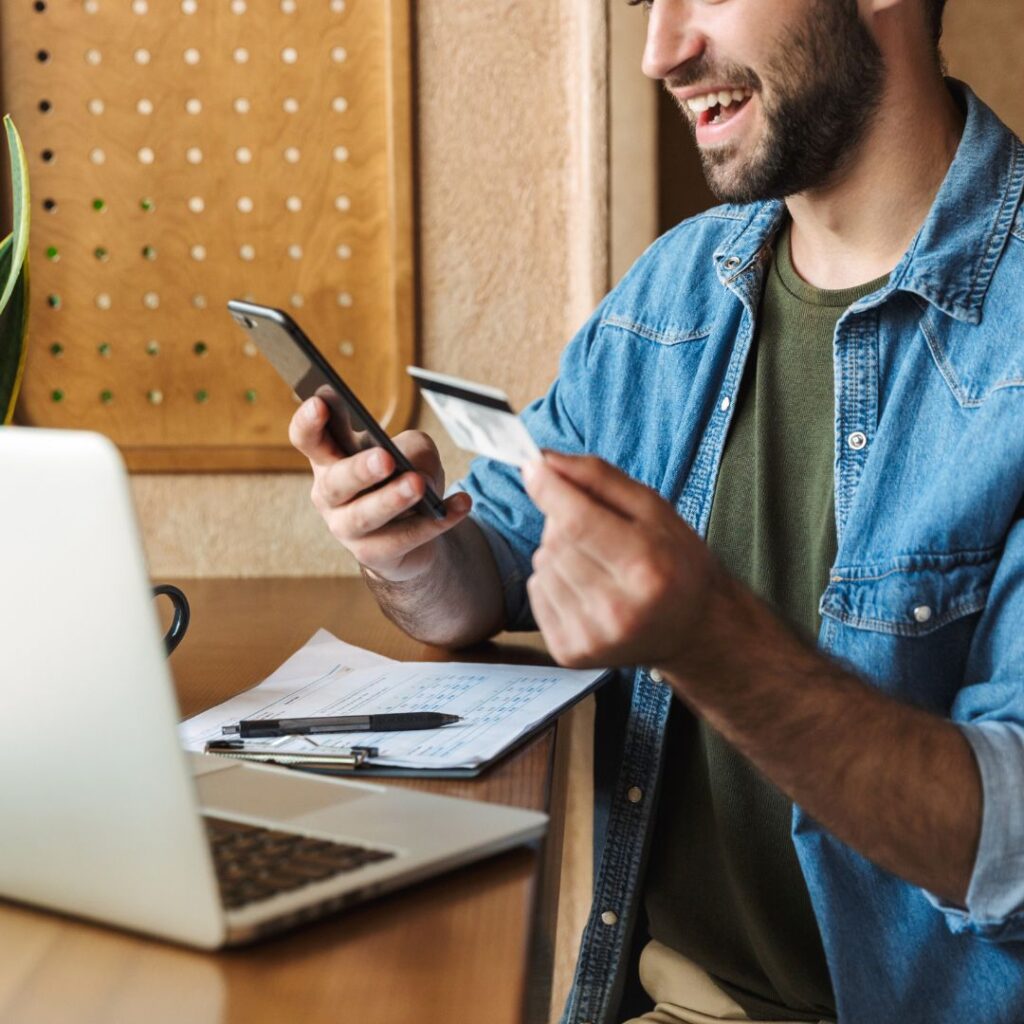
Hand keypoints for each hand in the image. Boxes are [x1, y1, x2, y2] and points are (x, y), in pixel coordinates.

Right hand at [289, 397, 471, 581]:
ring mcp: (347, 529)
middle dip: (360, 470)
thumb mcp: (413, 452)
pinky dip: (435, 522)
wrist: (412, 535)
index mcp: (329, 460)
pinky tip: (460, 504)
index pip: (307, 438)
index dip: (308, 422)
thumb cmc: (403, 478)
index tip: (320, 403)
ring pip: (365, 516)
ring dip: (393, 499)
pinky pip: (404, 538)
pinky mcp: (374, 555)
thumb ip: (412, 449)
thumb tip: (415, 470)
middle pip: (336, 482)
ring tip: (419, 484)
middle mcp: (330, 495)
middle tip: (386, 458)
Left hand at [521, 452, 717, 669]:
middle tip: (597, 531)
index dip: (548, 489)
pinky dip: (552, 581)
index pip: (577, 521)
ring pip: (542, 565)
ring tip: (597, 564)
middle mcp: (619, 608)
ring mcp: (593, 636)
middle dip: (563, 521)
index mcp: (647, 567)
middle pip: (556, 542)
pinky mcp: (572, 653)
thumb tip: (543, 459)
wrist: (695, 629)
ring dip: (558, 553)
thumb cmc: (677, 562)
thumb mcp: (654, 508)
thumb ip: (599, 478)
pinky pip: (536, 593)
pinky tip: (585, 588)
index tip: (533, 466)